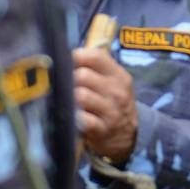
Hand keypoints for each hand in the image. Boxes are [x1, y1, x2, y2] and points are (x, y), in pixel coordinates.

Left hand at [74, 47, 137, 162]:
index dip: (76, 57)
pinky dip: (73, 116)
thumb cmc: (112, 102)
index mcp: (118, 75)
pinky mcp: (102, 129)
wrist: (128, 133)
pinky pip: (82, 119)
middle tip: (61, 84)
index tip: (66, 62)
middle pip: (83, 75)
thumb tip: (63, 55)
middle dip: (68, 79)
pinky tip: (70, 115)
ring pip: (80, 96)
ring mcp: (111, 110)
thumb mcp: (113, 82)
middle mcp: (116, 91)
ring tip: (64, 100)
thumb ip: (93, 67)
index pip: (96, 56)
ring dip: (68, 98)